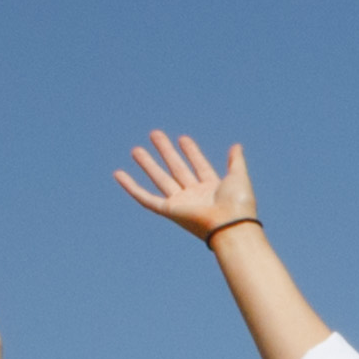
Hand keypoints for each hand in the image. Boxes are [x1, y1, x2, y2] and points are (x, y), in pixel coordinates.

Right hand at [115, 128, 257, 244]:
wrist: (230, 225)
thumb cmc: (238, 204)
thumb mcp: (239, 176)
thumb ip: (236, 161)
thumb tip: (236, 146)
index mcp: (212, 188)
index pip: (199, 165)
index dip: (191, 152)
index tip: (183, 139)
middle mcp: (195, 195)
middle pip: (176, 168)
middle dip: (166, 151)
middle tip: (155, 133)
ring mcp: (181, 203)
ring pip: (160, 179)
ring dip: (148, 164)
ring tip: (136, 149)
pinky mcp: (169, 211)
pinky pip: (146, 198)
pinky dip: (131, 187)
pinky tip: (119, 175)